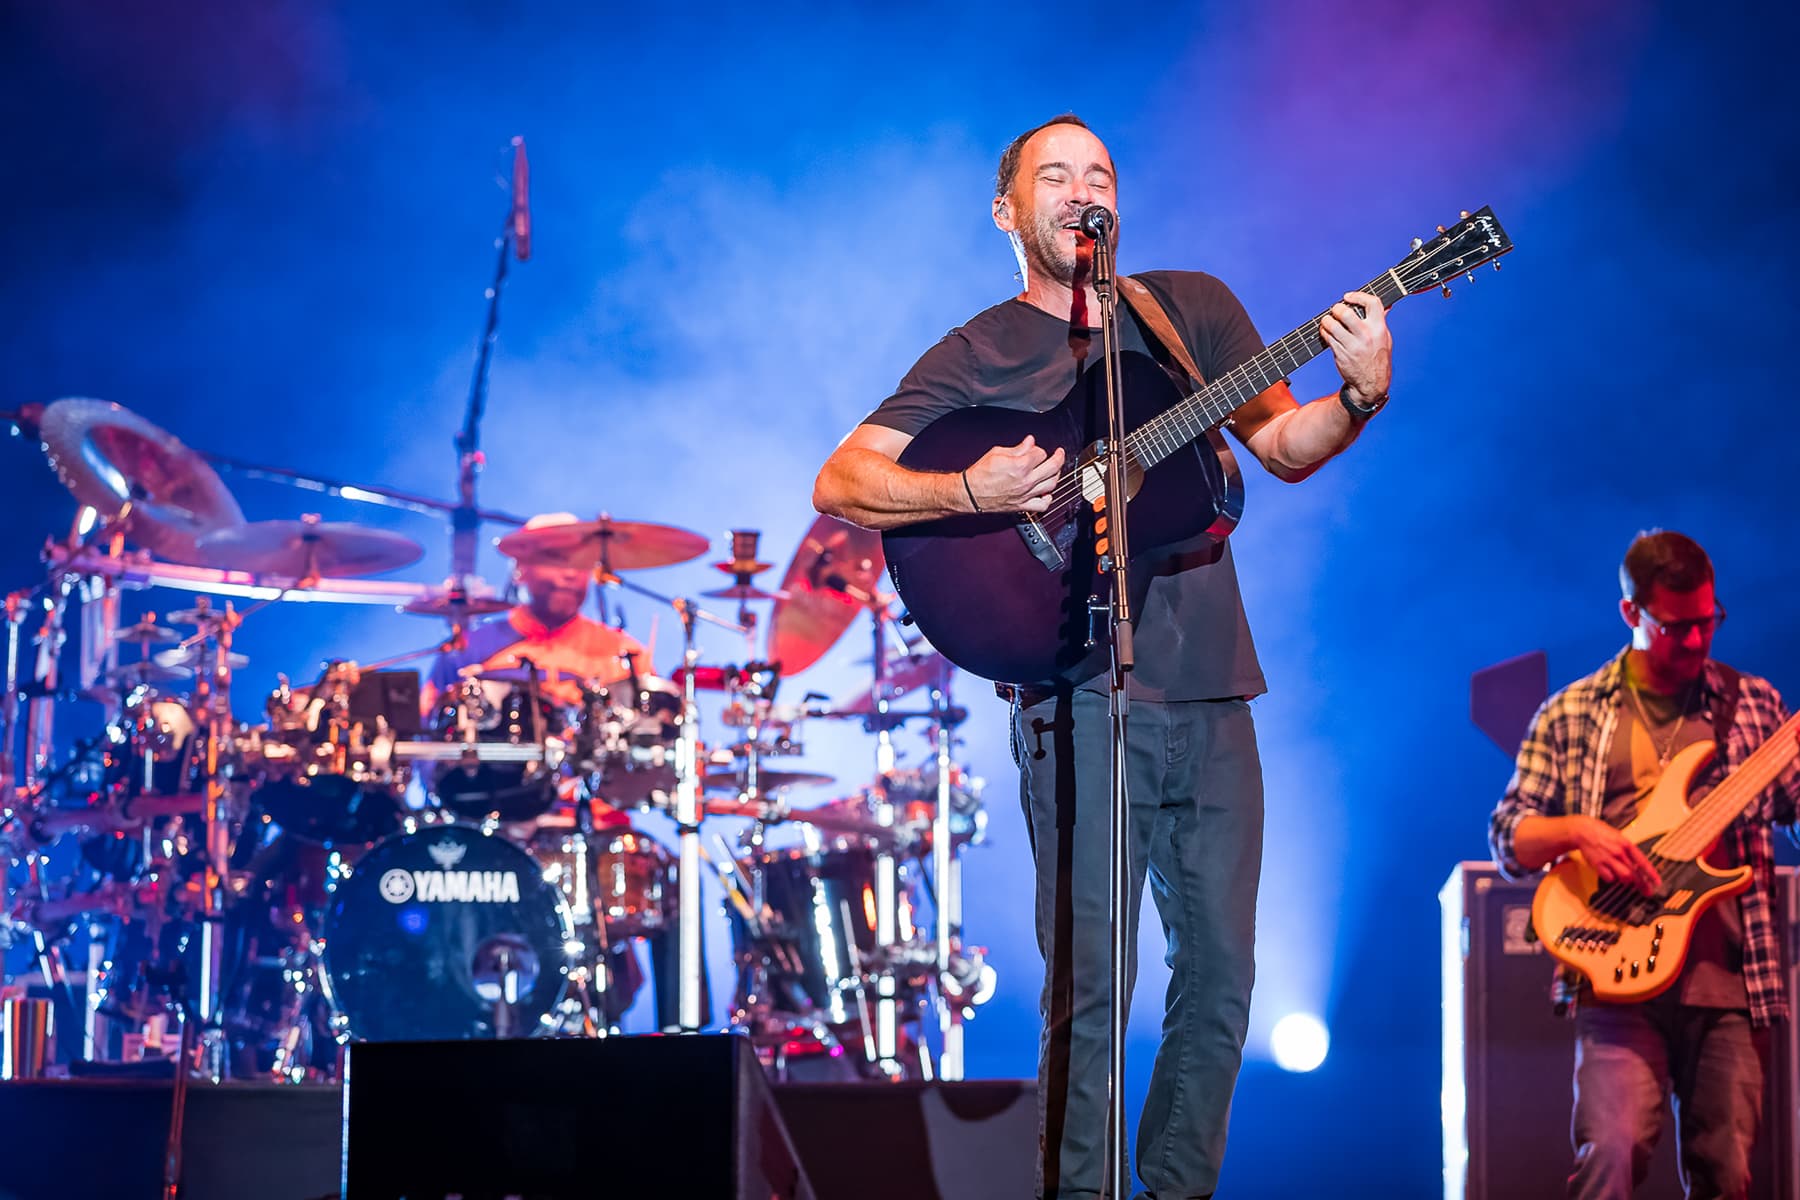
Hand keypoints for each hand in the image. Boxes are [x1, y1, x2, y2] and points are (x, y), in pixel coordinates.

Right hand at [963, 436, 1065, 513]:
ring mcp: (1026, 494)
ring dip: (1056, 475)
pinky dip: (1049, 498)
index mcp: (1020, 465)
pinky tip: (1047, 492)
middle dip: (1058, 457)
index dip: (1038, 449)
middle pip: (1052, 467)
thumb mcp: (997, 453)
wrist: (970, 493)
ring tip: (1054, 470)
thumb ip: (1018, 448)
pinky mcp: (1022, 505)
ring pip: (1052, 484)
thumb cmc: (980, 474)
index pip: (1040, 453)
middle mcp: (1026, 481)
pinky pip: (1043, 505)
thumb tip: (1029, 442)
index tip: (1034, 449)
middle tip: (1058, 453)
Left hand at [1320, 290, 1391, 405]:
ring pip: (1332, 325)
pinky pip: (1327, 337)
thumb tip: (1386, 305)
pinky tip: (1326, 331)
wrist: (1371, 383)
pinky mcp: (1340, 353)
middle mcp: (1366, 336)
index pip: (1372, 303)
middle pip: (1346, 313)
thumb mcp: (1385, 338)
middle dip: (1337, 308)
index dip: (1358, 295)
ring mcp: (1352, 345)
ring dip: (1326, 320)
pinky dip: (1324, 331)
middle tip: (1335, 310)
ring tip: (1328, 321)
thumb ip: (1381, 321)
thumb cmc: (1377, 357)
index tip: (1348, 296)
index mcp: (1380, 329)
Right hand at [1569, 815, 1661, 893]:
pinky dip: (1612, 878)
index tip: (1657, 882)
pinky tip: (1611, 873)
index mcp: (1626, 844)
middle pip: (1635, 873)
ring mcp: (1608, 859)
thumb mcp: (1620, 837)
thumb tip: (1638, 864)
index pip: (1643, 862)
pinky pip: (1609, 878)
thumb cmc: (1602, 833)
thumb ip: (1629, 851)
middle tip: (1647, 891)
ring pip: (1624, 877)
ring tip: (1627, 880)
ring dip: (1627, 881)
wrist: (1583, 831)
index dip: (1652, 874)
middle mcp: (1619, 852)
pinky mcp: (1598, 864)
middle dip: (1642, 884)